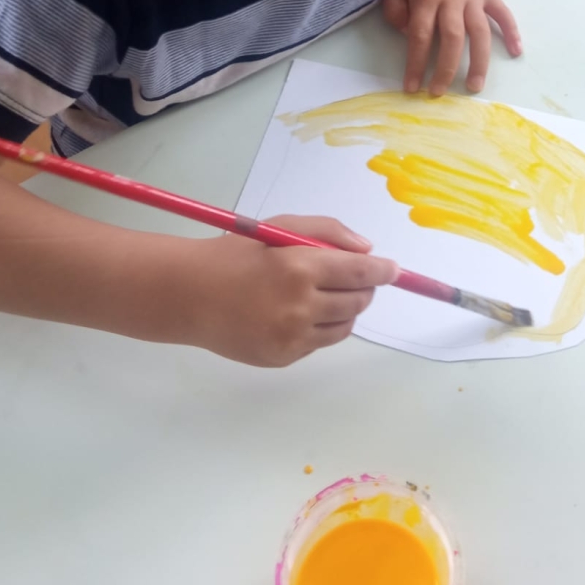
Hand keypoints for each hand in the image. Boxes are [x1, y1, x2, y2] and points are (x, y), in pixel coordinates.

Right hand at [181, 216, 397, 367]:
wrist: (190, 295)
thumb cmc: (237, 253)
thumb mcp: (281, 227)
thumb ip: (328, 233)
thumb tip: (369, 252)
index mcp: (301, 266)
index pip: (361, 272)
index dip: (383, 271)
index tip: (394, 270)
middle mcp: (300, 305)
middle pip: (358, 301)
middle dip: (363, 288)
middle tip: (353, 278)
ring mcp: (292, 336)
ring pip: (344, 325)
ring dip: (345, 309)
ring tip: (324, 295)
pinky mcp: (283, 357)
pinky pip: (319, 342)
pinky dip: (320, 327)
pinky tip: (297, 313)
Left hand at [381, 0, 520, 96]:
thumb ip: (396, 9)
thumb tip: (409, 36)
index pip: (419, 36)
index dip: (415, 64)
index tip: (411, 87)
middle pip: (451, 39)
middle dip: (445, 69)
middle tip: (439, 93)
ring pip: (479, 32)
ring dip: (479, 61)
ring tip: (475, 86)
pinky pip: (502, 12)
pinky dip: (511, 31)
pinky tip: (516, 51)